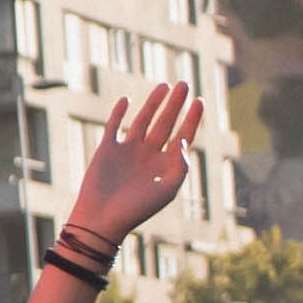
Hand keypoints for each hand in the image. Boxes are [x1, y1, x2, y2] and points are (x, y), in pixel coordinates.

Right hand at [65, 79, 204, 245]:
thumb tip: (184, 140)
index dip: (192, 118)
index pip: (183, 136)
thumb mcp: (168, 189)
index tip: (199, 101)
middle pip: (166, 123)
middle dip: (175, 104)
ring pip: (143, 120)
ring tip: (164, 85)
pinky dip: (119, 113)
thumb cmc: (137, 209)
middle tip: (184, 84)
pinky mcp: (107, 149)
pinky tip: (126, 101)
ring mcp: (128, 151)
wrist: (102, 219)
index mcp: (165, 165)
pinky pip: (114, 126)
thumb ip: (180, 165)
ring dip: (153, 103)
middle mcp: (148, 155)